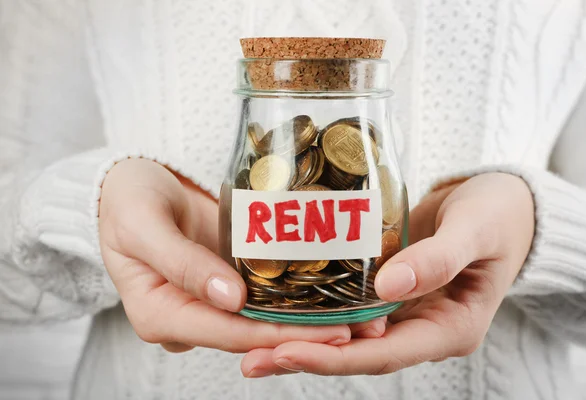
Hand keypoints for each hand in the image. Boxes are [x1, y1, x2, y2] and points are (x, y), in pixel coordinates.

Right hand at [99, 159, 383, 355]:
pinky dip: (298, 296)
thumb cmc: (126, 199)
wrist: (132, 183)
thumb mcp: (143, 224)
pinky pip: (265, 295)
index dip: (280, 335)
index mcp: (160, 314)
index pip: (229, 333)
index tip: (329, 332)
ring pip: (264, 319)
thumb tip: (231, 299)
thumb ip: (181, 263)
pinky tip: (334, 293)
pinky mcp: (228, 281)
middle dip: (307, 335)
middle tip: (362, 329)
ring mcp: (210, 301)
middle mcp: (189, 317)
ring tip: (360, 316)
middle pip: (253, 334)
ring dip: (311, 320)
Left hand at [241, 172, 534, 375]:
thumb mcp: (477, 232)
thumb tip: (388, 287)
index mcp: (449, 329)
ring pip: (347, 331)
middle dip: (304, 355)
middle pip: (357, 352)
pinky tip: (280, 300)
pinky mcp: (387, 285)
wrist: (502, 202)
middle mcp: (420, 327)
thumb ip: (439, 259)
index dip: (334, 358)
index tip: (285, 352)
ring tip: (250, 338)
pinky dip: (317, 305)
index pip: (384, 355)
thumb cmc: (500, 215)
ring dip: (303, 334)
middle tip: (250, 356)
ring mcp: (402, 308)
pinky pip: (348, 302)